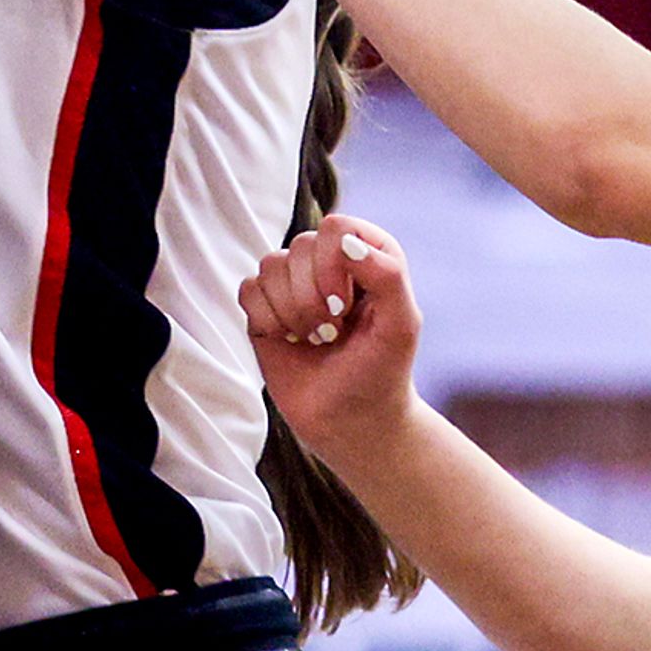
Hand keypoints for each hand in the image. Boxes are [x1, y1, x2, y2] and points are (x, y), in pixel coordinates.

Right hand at [243, 213, 424, 458]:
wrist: (350, 421)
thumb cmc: (381, 373)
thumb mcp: (401, 326)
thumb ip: (387, 276)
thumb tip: (345, 243)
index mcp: (368, 254)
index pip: (337, 229)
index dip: (334, 265)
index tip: (345, 308)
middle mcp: (329, 261)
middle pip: (300, 246)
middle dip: (313, 298)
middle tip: (332, 332)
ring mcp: (294, 282)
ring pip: (271, 266)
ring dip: (293, 313)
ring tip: (315, 339)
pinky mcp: (265, 306)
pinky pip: (249, 289)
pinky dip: (269, 320)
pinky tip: (291, 341)